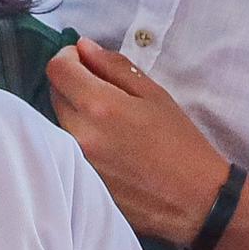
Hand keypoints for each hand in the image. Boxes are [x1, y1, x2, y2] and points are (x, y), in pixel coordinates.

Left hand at [46, 40, 233, 246]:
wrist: (194, 201)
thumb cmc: (181, 143)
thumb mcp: (155, 95)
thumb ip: (115, 67)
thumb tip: (84, 48)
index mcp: (99, 106)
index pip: (57, 69)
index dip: (68, 57)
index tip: (84, 60)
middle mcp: (78, 134)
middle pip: (54, 95)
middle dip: (72, 83)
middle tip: (101, 88)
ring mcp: (75, 163)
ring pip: (58, 123)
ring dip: (74, 112)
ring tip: (107, 119)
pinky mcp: (79, 182)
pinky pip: (66, 150)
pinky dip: (79, 138)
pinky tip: (107, 145)